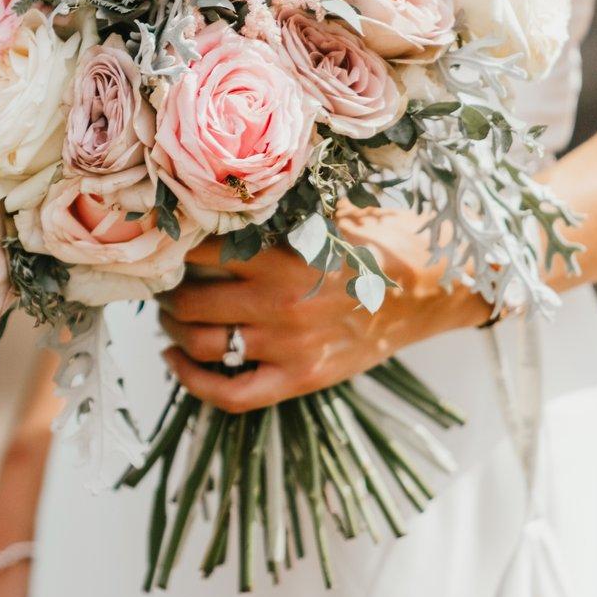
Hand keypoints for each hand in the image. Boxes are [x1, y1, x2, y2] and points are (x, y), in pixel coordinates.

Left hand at [159, 206, 487, 413]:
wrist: (433, 288)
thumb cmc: (380, 243)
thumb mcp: (328, 215)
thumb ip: (277, 214)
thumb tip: (220, 203)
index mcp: (283, 257)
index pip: (202, 253)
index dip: (175, 250)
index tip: (166, 246)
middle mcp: (279, 304)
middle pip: (190, 303)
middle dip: (167, 294)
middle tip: (163, 285)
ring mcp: (289, 347)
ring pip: (202, 345)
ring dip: (172, 331)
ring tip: (169, 318)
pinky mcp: (300, 379)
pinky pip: (230, 393)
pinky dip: (192, 381)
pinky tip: (175, 361)